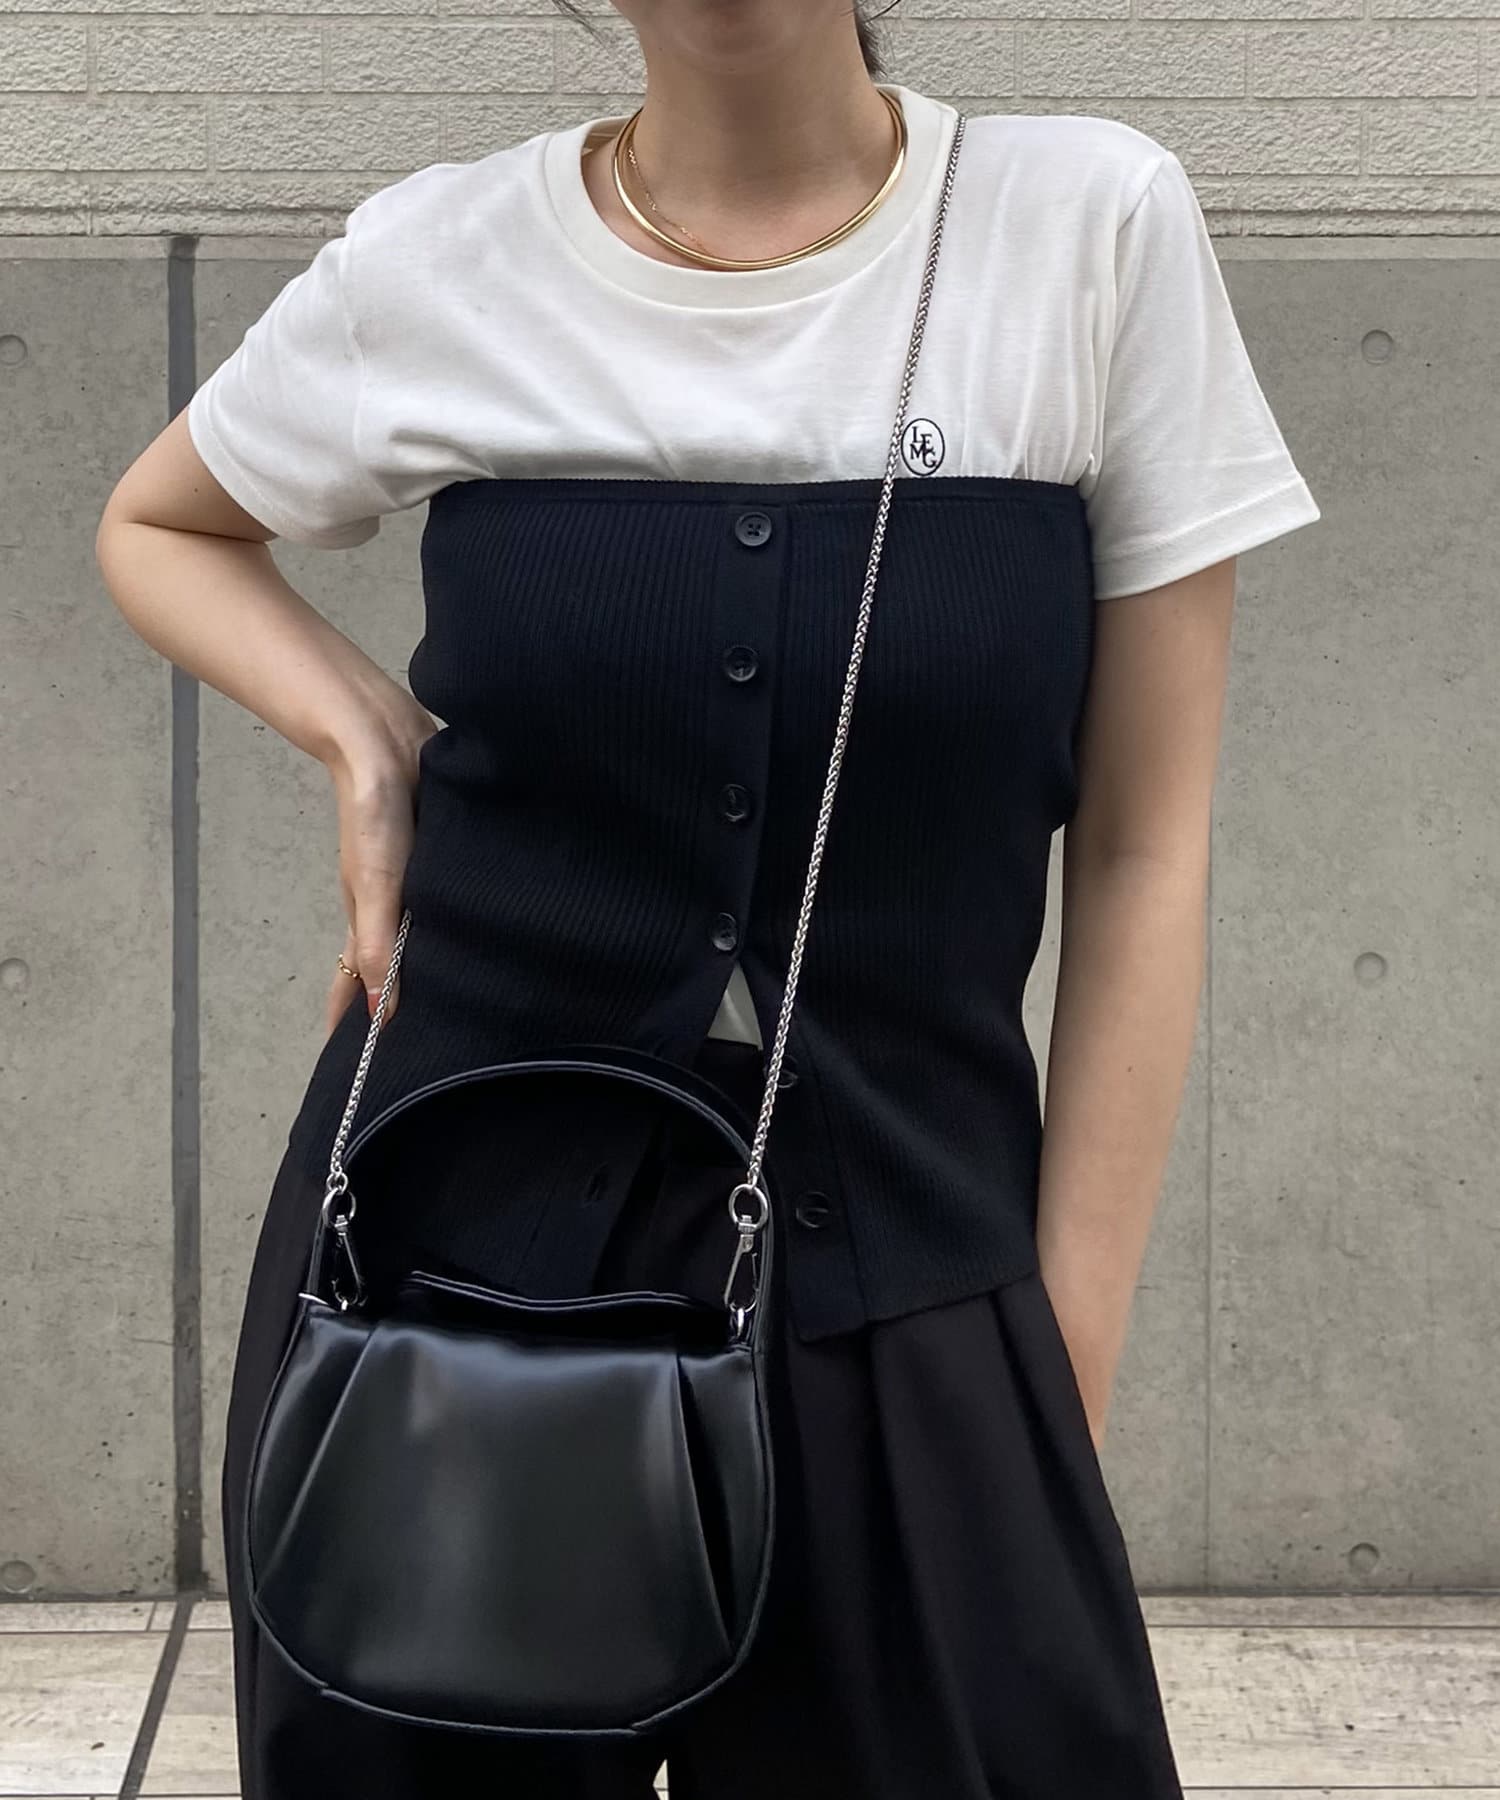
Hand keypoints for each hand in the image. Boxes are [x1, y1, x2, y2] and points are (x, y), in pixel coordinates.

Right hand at [322, 701, 434, 1037]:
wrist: (385, 740)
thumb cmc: (373, 811)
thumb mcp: (378, 885)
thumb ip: (379, 944)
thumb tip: (382, 1013)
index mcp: (369, 918)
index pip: (358, 983)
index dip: (358, 1022)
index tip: (364, 1069)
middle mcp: (390, 905)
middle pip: (389, 966)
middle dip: (397, 1004)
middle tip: (424, 1046)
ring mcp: (413, 880)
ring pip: (418, 936)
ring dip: (428, 966)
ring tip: (455, 1004)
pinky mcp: (437, 855)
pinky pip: (443, 902)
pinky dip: (450, 926)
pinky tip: (474, 934)